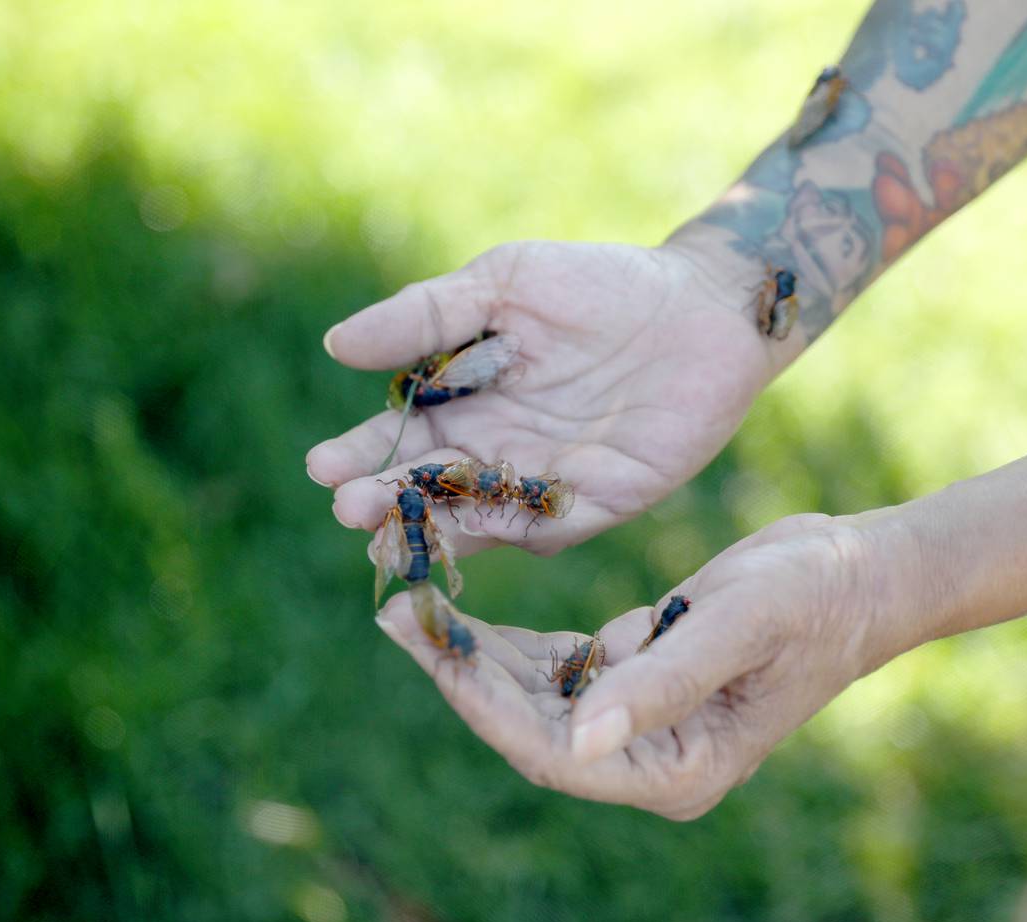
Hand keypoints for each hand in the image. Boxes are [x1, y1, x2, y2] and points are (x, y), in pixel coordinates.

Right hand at [307, 235, 789, 555]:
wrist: (705, 304)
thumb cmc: (599, 284)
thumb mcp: (504, 284)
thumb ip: (426, 316)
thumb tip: (335, 344)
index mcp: (467, 401)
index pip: (401, 438)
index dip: (361, 453)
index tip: (321, 467)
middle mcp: (498, 449)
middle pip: (430, 487)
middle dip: (385, 499)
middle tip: (346, 507)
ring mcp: (546, 481)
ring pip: (478, 516)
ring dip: (433, 525)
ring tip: (388, 527)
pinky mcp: (601, 502)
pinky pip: (548, 525)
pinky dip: (511, 530)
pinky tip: (475, 532)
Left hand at [375, 512, 915, 819]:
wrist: (857, 578)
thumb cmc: (813, 599)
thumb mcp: (738, 626)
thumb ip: (662, 683)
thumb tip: (580, 740)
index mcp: (676, 770)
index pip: (554, 752)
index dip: (484, 703)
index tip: (427, 647)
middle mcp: (649, 759)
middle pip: (529, 727)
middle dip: (460, 673)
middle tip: (394, 612)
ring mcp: (639, 725)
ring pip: (532, 697)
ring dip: (473, 655)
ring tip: (411, 605)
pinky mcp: (633, 680)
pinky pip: (555, 669)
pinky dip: (510, 643)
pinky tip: (465, 613)